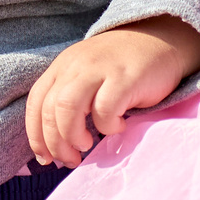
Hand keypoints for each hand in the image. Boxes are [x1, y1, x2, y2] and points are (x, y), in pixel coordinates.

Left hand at [25, 16, 199, 167]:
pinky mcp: (124, 78)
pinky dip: (107, 127)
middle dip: (55, 143)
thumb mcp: (89, 77)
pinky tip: (118, 126)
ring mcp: (99, 69)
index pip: (36, 102)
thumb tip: (57, 146)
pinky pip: (104, 110)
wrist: (163, 40)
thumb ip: (71, 101)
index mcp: (62, 66)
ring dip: (73, 136)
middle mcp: (76, 65)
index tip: (45, 158)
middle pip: (49, 109)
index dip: (36, 135)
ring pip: (67, 108)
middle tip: (71, 160)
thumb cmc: (124, 68)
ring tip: (87, 145)